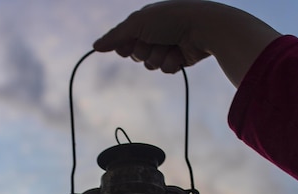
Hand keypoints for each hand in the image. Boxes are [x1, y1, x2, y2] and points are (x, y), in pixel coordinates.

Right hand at [94, 0, 210, 73]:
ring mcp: (167, 46)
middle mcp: (155, 33)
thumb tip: (95, 46)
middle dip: (144, 52)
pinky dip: (171, 63)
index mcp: (144, 20)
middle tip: (155, 41)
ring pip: (151, 64)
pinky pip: (166, 69)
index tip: (129, 45)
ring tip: (171, 46)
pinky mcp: (179, 58)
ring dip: (158, 57)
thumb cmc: (170, 19)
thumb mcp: (137, 23)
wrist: (202, 28)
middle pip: (136, 55)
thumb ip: (115, 36)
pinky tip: (180, 53)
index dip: (124, 46)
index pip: (123, 41)